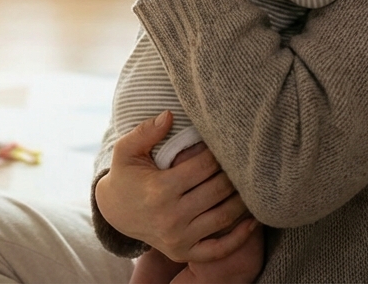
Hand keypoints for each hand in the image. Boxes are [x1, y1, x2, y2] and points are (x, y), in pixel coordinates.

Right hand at [95, 112, 257, 263]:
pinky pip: (219, 250)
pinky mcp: (183, 253)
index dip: (219, 153)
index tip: (228, 143)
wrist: (114, 212)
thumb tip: (169, 115)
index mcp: (160, 189)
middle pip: (218, 190)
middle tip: (245, 162)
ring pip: (224, 217)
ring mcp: (178, 238)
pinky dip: (239, 237)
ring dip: (243, 201)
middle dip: (235, 174)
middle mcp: (171, 216)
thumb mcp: (126, 150)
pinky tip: (253, 221)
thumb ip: (146, 131)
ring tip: (253, 185)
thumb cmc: (125, 175)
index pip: (204, 167)